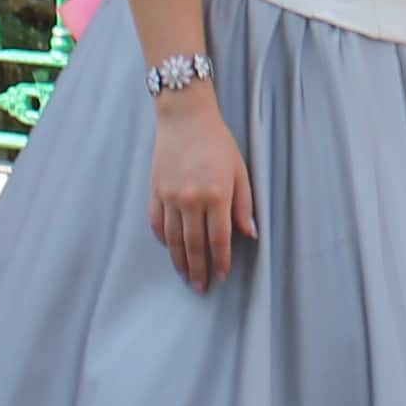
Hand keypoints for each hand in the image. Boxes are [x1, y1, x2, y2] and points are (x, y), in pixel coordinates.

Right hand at [146, 84, 255, 289]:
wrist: (185, 118)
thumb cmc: (217, 142)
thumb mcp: (240, 171)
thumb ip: (244, 205)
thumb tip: (250, 234)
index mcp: (216, 195)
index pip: (218, 240)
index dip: (221, 262)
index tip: (222, 276)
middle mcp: (191, 200)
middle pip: (194, 246)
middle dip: (199, 270)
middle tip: (201, 288)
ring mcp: (169, 197)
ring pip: (173, 240)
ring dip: (180, 262)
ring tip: (186, 277)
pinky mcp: (155, 192)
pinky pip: (157, 225)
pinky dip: (164, 241)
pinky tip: (171, 250)